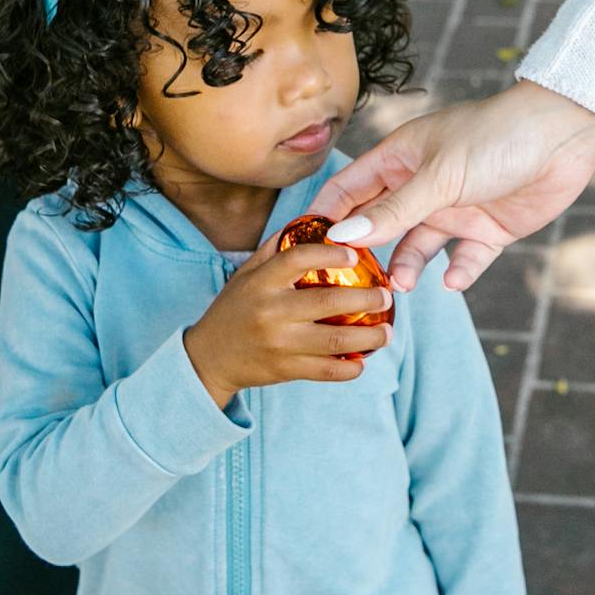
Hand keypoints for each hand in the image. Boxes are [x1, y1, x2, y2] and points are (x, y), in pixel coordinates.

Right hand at [181, 235, 393, 405]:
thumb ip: (276, 251)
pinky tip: (362, 361)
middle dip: (367, 298)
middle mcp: (270, 311)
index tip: (356, 252)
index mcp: (261, 282)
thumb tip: (312, 223)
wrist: (208, 359)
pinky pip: (326, 371)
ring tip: (386, 331)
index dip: (332, 253)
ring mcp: (279, 343)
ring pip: (336, 340)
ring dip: (369, 337)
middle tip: (386, 295)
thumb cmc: (234, 310)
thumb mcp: (247, 275)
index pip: (299, 258)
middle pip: (329, 302)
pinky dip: (350, 369)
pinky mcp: (285, 370)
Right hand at [308, 81, 594, 292]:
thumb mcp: (439, 176)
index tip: (302, 248)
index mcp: (401, 158)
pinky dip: (457, 272)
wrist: (564, 136)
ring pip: (418, 246)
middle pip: (381, 223)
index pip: (349, 187)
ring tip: (400, 285)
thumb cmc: (496, 137)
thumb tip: (344, 236)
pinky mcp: (489, 228)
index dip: (326, 214)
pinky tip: (451, 282)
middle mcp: (423, 184)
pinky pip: (464, 258)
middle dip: (365, 252)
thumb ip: (395, 210)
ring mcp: (456, 207)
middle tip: (351, 284)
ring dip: (407, 266)